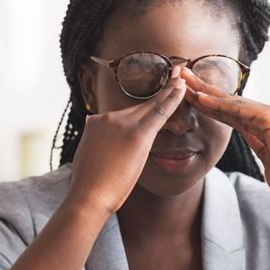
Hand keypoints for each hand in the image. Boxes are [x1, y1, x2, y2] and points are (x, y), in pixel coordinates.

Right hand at [66, 66, 187, 216]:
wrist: (88, 196)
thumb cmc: (89, 184)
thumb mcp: (87, 154)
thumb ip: (95, 139)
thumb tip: (91, 125)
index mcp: (96, 122)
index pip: (124, 112)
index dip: (141, 102)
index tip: (152, 91)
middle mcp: (108, 118)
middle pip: (139, 104)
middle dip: (159, 89)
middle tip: (175, 73)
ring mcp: (122, 123)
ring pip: (150, 105)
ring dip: (169, 91)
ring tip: (182, 78)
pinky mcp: (137, 134)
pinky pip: (159, 112)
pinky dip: (172, 98)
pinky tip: (182, 89)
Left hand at [181, 68, 269, 202]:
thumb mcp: (265, 156)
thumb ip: (256, 142)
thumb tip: (247, 134)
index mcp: (263, 122)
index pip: (230, 110)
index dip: (208, 102)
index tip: (188, 95)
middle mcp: (267, 113)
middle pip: (228, 100)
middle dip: (203, 89)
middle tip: (181, 75)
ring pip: (231, 102)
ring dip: (206, 92)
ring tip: (185, 81)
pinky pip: (239, 110)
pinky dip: (219, 105)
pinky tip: (201, 99)